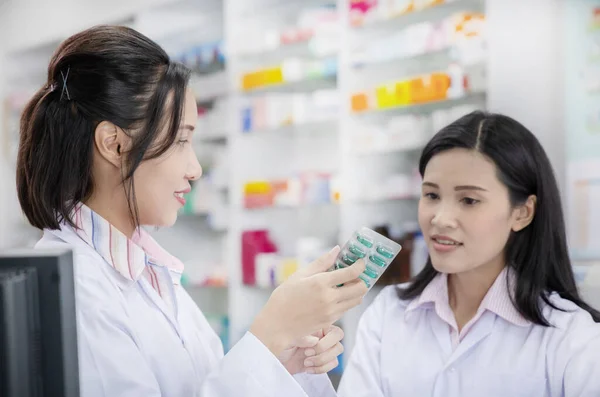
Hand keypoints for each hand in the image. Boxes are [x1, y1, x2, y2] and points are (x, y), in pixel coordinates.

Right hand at [250, 246, 366, 356]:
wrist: (277, 325)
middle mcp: (329, 298)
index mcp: (321, 283)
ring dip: (356, 291)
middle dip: (362, 280)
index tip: (361, 262)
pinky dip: (346, 301)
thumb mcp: (300, 275)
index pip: (351, 273)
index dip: (360, 265)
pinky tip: (336, 296)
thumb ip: (321, 262)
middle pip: (360, 288)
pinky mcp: (330, 321)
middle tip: (355, 275)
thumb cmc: (284, 297)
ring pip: (356, 300)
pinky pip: (346, 309)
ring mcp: (331, 311)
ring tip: (347, 285)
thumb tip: (337, 250)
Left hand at [279, 326, 344, 374]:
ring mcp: (323, 348)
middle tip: (307, 354)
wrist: (272, 359)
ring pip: (337, 353)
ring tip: (306, 361)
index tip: (309, 346)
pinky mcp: (322, 361)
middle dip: (324, 352)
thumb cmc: (277, 343)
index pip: (334, 330)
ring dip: (322, 361)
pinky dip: (321, 368)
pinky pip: (333, 364)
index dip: (325, 342)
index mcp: (316, 325)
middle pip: (338, 342)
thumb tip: (315, 340)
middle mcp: (322, 335)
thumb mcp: (287, 338)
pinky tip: (307, 368)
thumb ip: (301, 337)